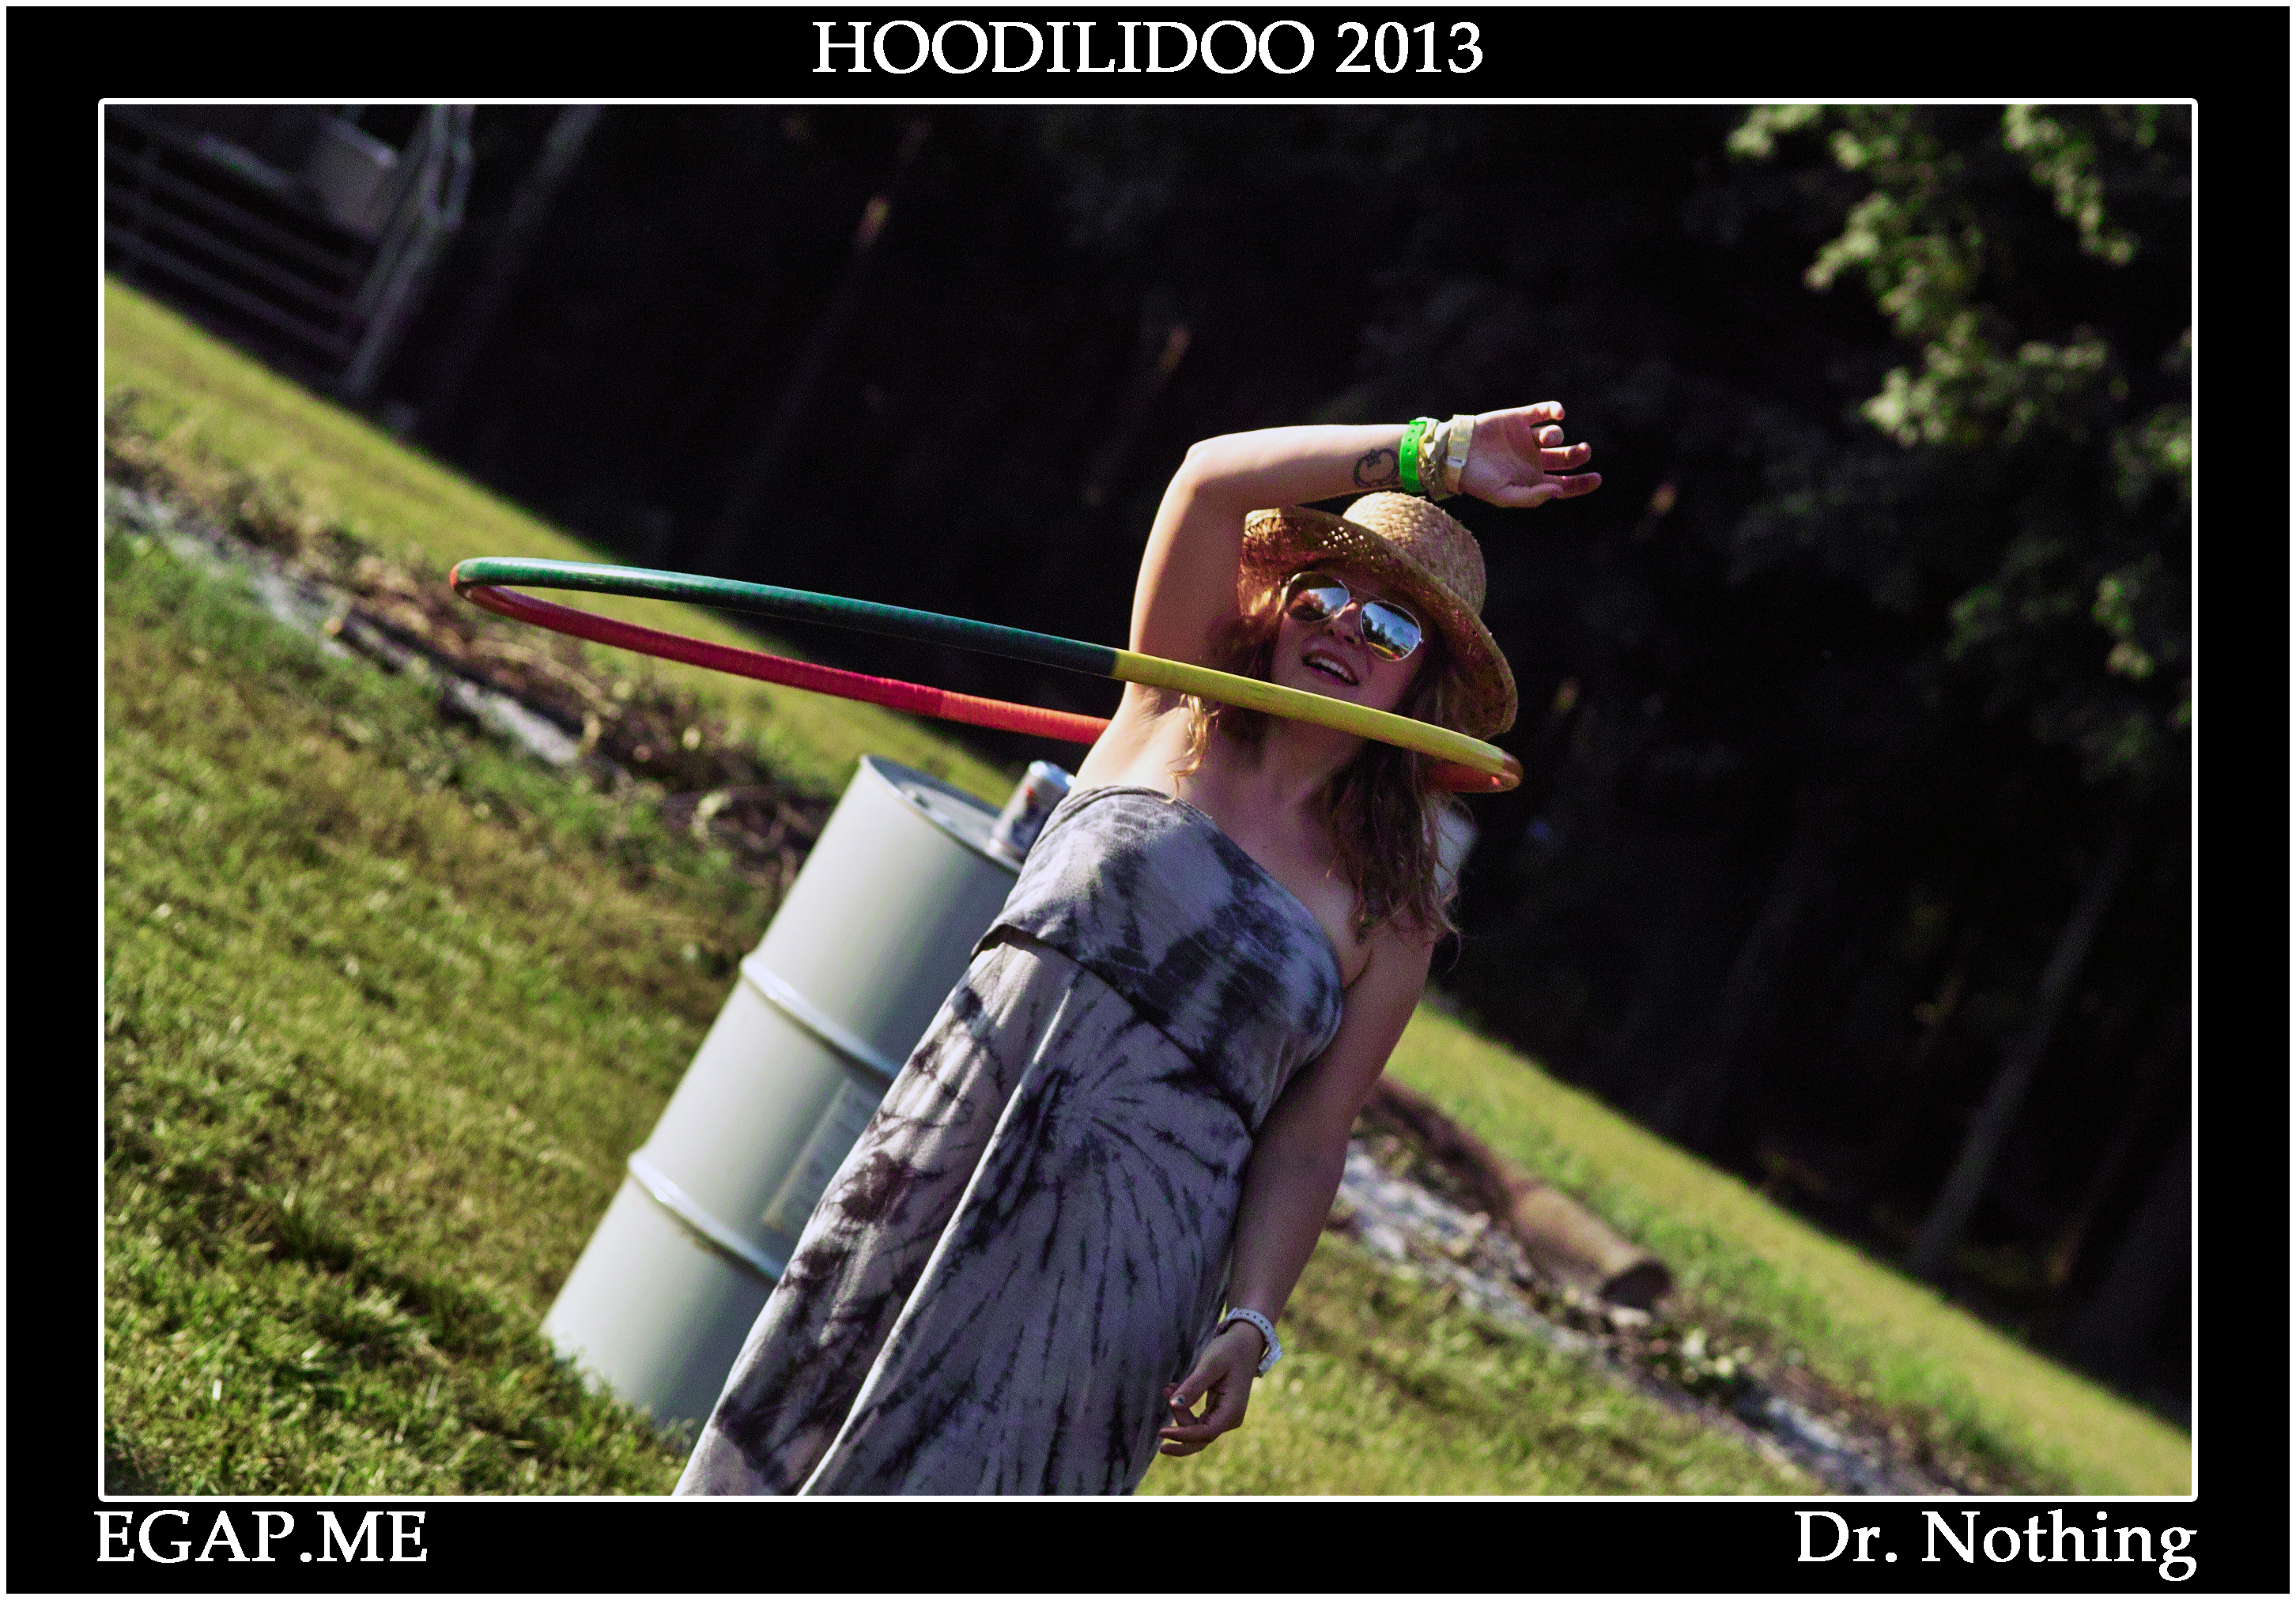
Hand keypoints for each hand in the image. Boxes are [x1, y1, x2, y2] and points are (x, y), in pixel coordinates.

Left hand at [1156, 1322, 1262, 1456]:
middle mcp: (1230, 1419)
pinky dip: (1183, 1409)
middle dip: (1177, 1425)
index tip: (1161, 1432)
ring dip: (1179, 1414)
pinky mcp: (1217, 1412)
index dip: (1182, 1435)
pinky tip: (1174, 1389)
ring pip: (1195, 1429)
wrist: (1245, 1344)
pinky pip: (1197, 1420)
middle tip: (1166, 1394)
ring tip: (1168, 1388)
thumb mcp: (1211, 1364)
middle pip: (1198, 1437)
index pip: (1205, 1434)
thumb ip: (1194, 1385)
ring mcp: (1224, 1418)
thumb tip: (1174, 1404)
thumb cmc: (1230, 1351)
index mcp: (1232, 1411)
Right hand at [1457, 401, 1600, 508]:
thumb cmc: (1477, 480)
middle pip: (1566, 457)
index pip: (1565, 483)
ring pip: (1554, 434)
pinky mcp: (1519, 418)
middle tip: (1584, 451)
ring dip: (1556, 434)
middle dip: (1578, 454)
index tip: (1597, 478)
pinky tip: (1559, 414)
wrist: (1454, 453)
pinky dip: (1554, 411)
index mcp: (1532, 479)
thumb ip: (1531, 497)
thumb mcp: (1503, 495)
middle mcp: (1533, 458)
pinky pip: (1542, 411)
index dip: (1582, 483)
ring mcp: (1527, 437)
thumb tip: (1559, 491)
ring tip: (1546, 437)